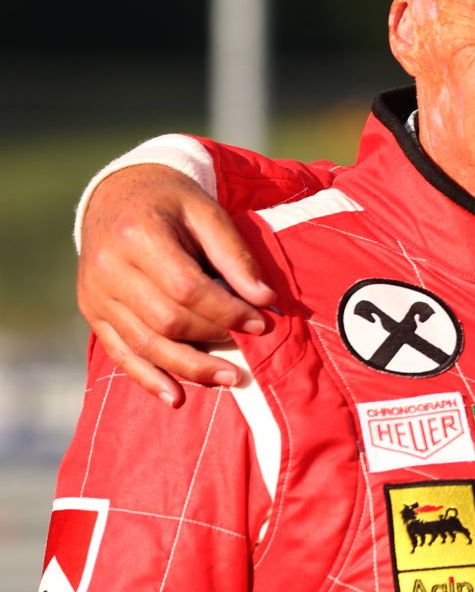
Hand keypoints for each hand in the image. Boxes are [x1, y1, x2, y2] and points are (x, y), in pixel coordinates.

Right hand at [76, 164, 277, 405]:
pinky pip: (119, 353)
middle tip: (249, 351)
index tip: (260, 322)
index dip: (226, 310)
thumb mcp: (207, 212)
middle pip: (165, 319)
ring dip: (188, 367)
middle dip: (212, 339)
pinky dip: (147, 378)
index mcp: (138, 235)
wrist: (119, 195)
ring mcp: (95, 294)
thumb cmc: (173, 202)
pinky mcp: (92, 312)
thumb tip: (265, 300)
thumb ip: (235, 255)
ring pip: (143, 343)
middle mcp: (108, 268)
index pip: (186, 288)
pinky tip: (175, 396)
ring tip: (228, 378)